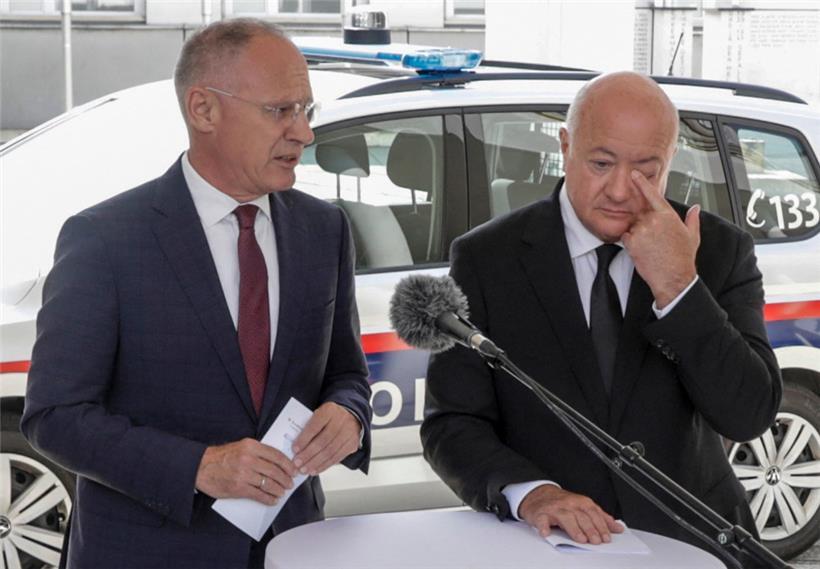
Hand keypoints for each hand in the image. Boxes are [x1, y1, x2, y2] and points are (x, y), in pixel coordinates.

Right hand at [195, 438, 296, 505]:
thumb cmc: (222, 457)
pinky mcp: (238, 488)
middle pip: (275, 470)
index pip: (276, 455)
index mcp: (251, 446)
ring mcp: (243, 474)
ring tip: (282, 492)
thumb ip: (258, 452)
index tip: (294, 470)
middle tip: (290, 483)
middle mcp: (248, 459)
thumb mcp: (241, 447)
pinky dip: (268, 498)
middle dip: (285, 478)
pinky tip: (273, 500)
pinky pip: (258, 494)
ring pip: (269, 483)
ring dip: (279, 489)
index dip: (288, 464)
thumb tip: (277, 462)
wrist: (201, 467)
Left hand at [292, 402, 360, 475]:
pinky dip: (324, 465)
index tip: (294, 449)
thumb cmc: (329, 417)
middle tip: (297, 463)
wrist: (350, 415)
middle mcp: (341, 421)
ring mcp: (348, 433)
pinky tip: (315, 470)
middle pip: (323, 441)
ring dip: (315, 463)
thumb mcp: (318, 414)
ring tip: (304, 470)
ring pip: (330, 451)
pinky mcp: (352, 444)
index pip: (315, 425)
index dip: (304, 438)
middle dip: (308, 454)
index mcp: (329, 410)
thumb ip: (308, 426)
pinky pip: (337, 457)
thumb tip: (296, 447)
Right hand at [519, 485, 623, 544]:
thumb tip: (617, 528)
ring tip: (580, 539)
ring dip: (574, 529)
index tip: (606, 537)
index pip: (594, 513)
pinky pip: (542, 520)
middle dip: (590, 529)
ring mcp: (554, 509)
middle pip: (581, 516)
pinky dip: (544, 526)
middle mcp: (569, 504)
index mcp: (581, 502)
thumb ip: (601, 517)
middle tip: (596, 541)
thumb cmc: (564, 504)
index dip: (601, 526)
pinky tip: (547, 533)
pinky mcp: (541, 514)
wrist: (540, 495)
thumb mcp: (584, 507)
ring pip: (565, 518)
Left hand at [622, 170, 699, 308]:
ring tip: (650, 247)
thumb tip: (695, 209)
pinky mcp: (632, 241)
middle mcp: (654, 220)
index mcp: (668, 216)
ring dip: (637, 233)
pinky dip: (630, 242)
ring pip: (632, 226)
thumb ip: (692, 219)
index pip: (652, 194)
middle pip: (640, 213)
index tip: (634, 174)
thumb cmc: (683, 259)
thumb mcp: (692, 236)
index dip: (642, 183)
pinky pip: (625, 236)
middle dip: (642, 222)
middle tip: (651, 237)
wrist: (673, 278)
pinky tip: (642, 250)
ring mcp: (642, 230)